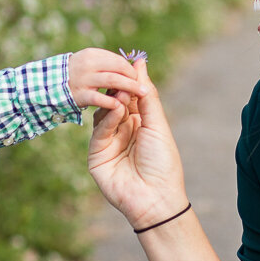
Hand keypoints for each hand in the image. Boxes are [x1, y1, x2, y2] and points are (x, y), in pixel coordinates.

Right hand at [68, 47, 141, 110]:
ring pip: (111, 80)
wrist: (47, 89)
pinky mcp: (79, 96)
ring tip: (141, 94)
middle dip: (133, 77)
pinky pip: (98, 98)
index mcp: (92, 55)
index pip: (118, 60)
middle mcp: (88, 64)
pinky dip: (110, 101)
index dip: (131, 70)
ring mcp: (83, 80)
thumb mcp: (89, 64)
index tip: (138, 79)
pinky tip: (120, 105)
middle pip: (118, 68)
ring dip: (128, 87)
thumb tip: (140, 61)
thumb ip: (110, 65)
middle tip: (144, 88)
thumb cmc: (73, 77)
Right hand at [87, 59, 187, 229]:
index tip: (130, 63)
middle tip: (123, 76)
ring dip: (114, 102)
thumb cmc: (163, 163)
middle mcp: (123, 131)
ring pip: (104, 114)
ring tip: (122, 93)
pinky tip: (118, 110)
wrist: (155, 198)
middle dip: (120, 89)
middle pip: (115, 102)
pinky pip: (99, 131)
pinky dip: (108, 118)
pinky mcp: (96, 154)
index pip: (131, 96)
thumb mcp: (157, 125)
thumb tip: (141, 63)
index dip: (131, 81)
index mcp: (141, 124)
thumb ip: (148, 95)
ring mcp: (108, 142)